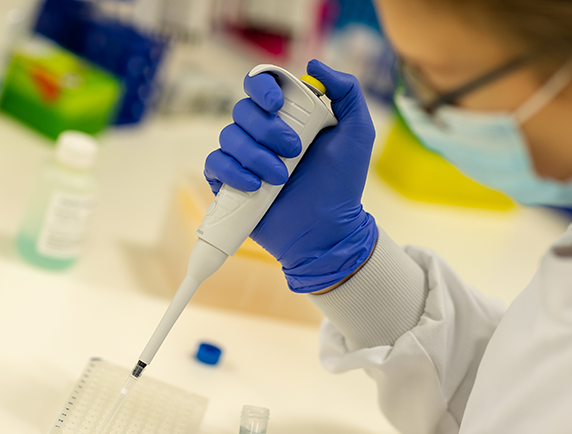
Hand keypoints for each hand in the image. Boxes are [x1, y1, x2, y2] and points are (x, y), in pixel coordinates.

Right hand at [204, 60, 377, 292]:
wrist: (326, 230)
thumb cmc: (342, 185)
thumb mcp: (357, 133)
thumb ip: (347, 93)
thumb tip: (313, 66)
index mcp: (287, 116)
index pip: (260, 84)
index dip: (262, 87)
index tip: (278, 102)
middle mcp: (261, 133)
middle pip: (242, 110)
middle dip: (267, 129)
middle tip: (294, 150)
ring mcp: (243, 158)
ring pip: (228, 137)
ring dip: (255, 155)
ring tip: (280, 177)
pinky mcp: (228, 183)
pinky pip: (214, 164)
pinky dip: (233, 172)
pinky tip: (255, 186)